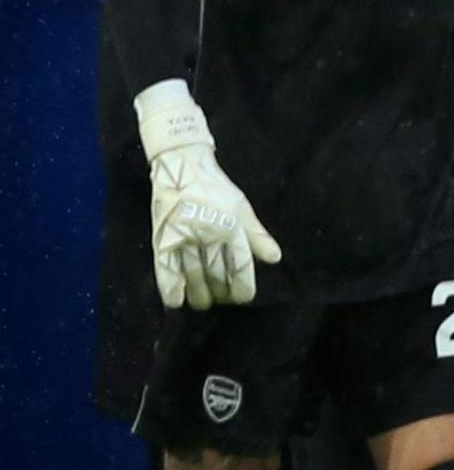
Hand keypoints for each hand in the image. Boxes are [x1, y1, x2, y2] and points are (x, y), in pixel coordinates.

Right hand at [135, 81, 281, 309]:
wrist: (181, 167)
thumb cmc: (216, 189)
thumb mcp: (242, 208)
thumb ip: (257, 236)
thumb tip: (275, 259)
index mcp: (231, 227)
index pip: (240, 265)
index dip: (243, 286)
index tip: (244, 297)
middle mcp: (208, 234)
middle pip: (216, 273)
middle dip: (220, 292)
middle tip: (222, 301)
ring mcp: (183, 236)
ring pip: (192, 275)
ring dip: (199, 294)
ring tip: (204, 303)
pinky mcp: (162, 237)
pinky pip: (164, 267)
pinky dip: (169, 287)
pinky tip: (175, 303)